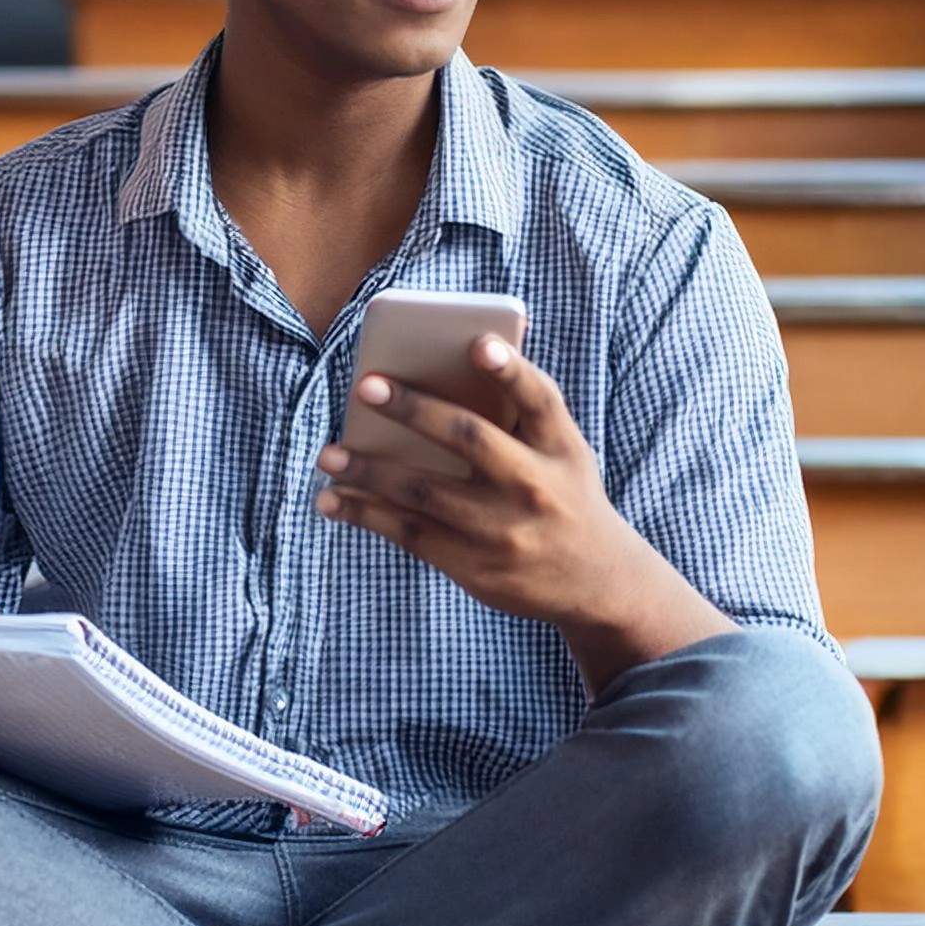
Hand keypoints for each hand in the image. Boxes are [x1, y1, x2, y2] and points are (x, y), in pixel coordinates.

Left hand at [314, 335, 732, 693]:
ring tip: (328, 455)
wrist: (596, 582)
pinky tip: (333, 501)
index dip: (509, 370)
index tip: (477, 344)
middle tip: (365, 386)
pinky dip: (367, 515)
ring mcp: (502, 530)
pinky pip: (410, 535)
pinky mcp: (474, 566)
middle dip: (414, 410)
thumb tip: (467, 352)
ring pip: (424, 492)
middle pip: (470, 438)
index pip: (540, 399)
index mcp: (561, 448)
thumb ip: (524, 409)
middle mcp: (534, 486)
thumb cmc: (564, 493)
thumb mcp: (564, 451)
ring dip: (369, 471)